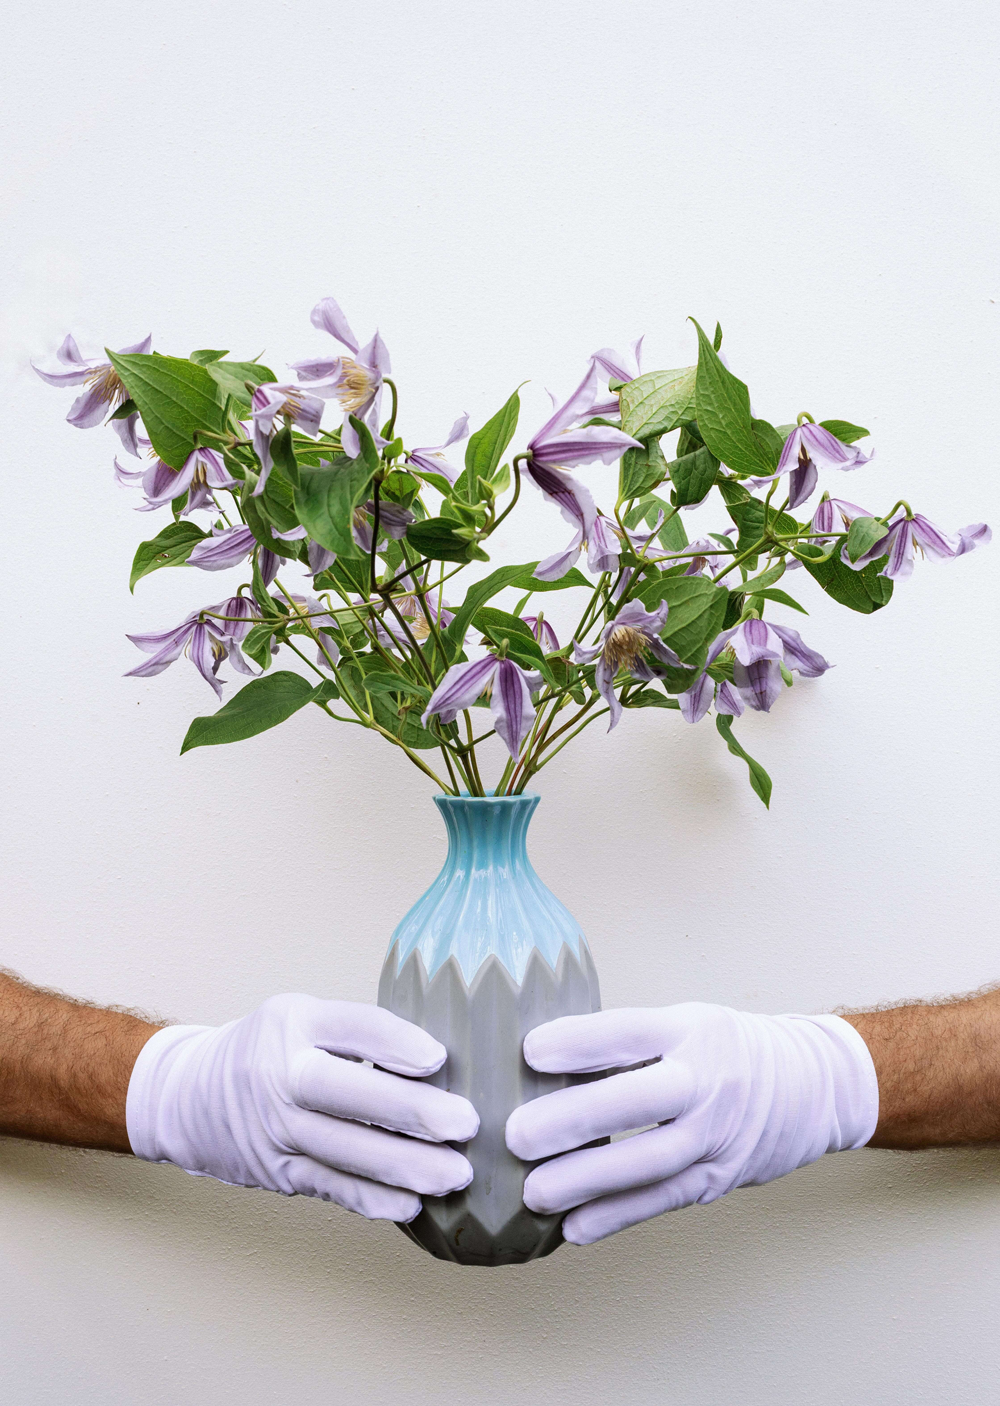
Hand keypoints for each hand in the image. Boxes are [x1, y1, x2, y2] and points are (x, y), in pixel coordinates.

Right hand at [126, 994, 478, 1221]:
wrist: (186, 1097)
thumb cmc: (266, 1051)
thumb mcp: (302, 1018)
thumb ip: (359, 1034)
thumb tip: (442, 1061)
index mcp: (294, 1022)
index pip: (353, 1027)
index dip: (397, 1043)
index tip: (440, 1058)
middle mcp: (280, 1073)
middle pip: (350, 1093)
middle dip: (412, 1112)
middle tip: (466, 1124)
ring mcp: (277, 1128)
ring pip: (347, 1151)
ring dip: (406, 1166)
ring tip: (457, 1174)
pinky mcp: (278, 1172)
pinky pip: (332, 1187)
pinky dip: (373, 1199)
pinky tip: (413, 1204)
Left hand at [505, 1003, 877, 1244]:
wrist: (812, 1085)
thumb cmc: (726, 1049)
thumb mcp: (685, 1022)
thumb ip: (625, 1041)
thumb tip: (538, 1062)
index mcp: (689, 1030)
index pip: (630, 1032)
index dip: (581, 1041)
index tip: (530, 1051)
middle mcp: (705, 1080)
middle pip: (637, 1100)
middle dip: (575, 1119)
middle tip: (517, 1135)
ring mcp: (715, 1134)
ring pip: (647, 1161)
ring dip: (586, 1180)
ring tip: (534, 1192)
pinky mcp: (718, 1177)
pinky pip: (662, 1199)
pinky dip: (616, 1215)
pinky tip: (574, 1226)